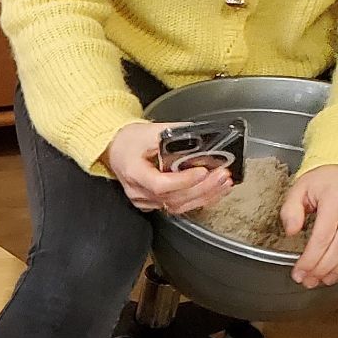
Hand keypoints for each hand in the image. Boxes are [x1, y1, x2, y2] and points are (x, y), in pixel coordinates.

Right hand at [101, 122, 233, 215]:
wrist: (115, 148)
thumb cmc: (129, 140)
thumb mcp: (150, 131)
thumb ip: (176, 135)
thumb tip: (203, 137)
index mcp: (134, 172)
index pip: (160, 184)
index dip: (183, 181)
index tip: (203, 171)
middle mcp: (138, 191)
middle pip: (172, 198)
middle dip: (202, 188)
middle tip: (221, 175)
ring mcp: (145, 200)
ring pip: (177, 206)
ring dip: (204, 196)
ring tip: (222, 184)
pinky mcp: (153, 203)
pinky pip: (177, 207)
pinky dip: (197, 200)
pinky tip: (213, 193)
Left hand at [281, 164, 337, 287]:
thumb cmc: (321, 181)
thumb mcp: (299, 189)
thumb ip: (291, 210)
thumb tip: (291, 231)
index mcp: (336, 196)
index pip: (323, 236)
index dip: (310, 259)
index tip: (299, 272)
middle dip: (323, 268)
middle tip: (310, 280)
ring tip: (326, 279)